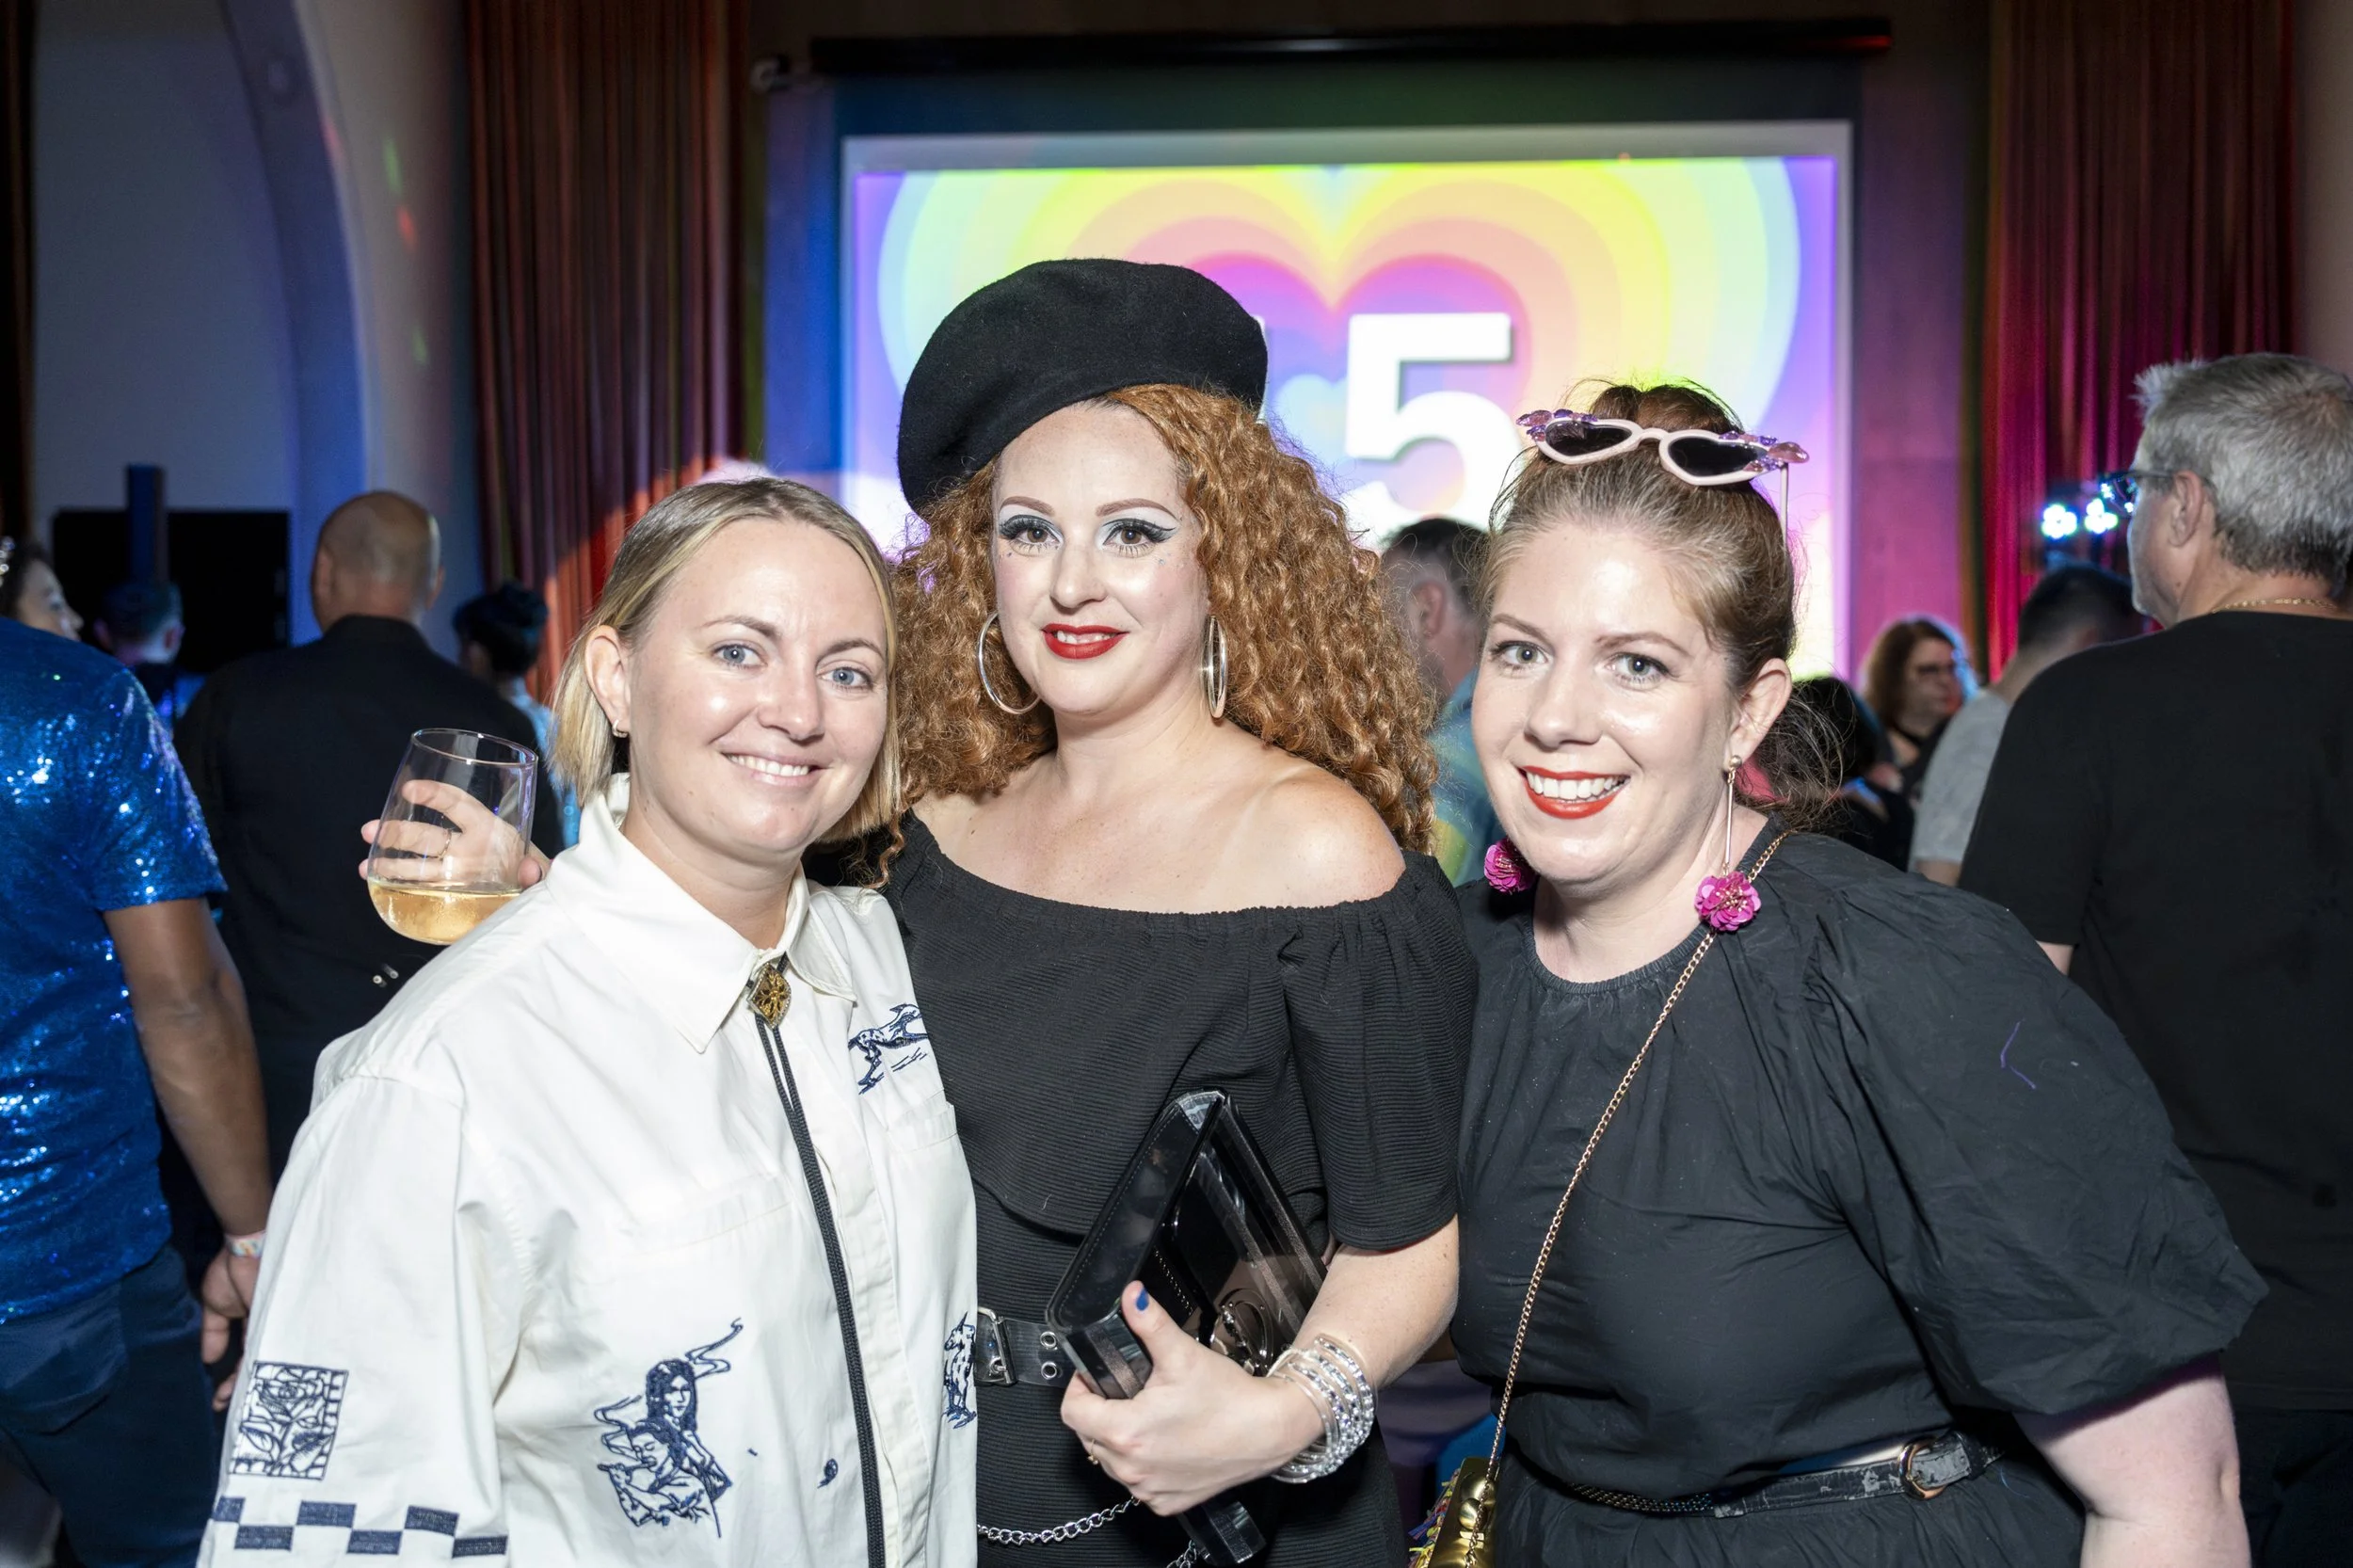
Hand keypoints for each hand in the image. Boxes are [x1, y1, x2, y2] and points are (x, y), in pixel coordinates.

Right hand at [201, 1246, 261, 1411]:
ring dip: (250, 1381)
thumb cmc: (232, 1271)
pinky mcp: (284, 1320)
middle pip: (257, 1363)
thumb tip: (207, 1359)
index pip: (244, 1357)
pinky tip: (255, 1385)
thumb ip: (214, 1332)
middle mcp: (268, 1326)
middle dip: (241, 1387)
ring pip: (266, 1360)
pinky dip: (263, 1365)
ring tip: (236, 1402)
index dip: (232, 1378)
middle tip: (225, 1406)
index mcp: (253, 1322)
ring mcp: (277, 1324)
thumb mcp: (215, 1305)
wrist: (248, 1249)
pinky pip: (274, 1347)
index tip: (218, 1399)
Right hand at [358, 779, 549, 886]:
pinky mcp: (448, 893)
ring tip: (365, 865)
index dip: (436, 795)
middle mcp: (466, 848)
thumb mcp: (542, 872)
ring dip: (391, 862)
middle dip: (400, 832)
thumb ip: (539, 872)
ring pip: (418, 864)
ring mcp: (454, 871)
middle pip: (430, 835)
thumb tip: (530, 869)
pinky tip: (375, 884)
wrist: (535, 896)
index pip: (460, 806)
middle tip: (369, 830)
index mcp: (489, 831)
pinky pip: (420, 888)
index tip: (410, 790)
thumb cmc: (536, 874)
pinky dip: (397, 886)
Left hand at [1059, 1283, 1325, 1514]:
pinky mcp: (1166, 1503)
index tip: (1096, 1376)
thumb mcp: (1182, 1354)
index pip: (1073, 1412)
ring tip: (1146, 1414)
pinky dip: (1141, 1464)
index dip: (1080, 1388)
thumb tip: (1130, 1296)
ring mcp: (1148, 1490)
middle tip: (1128, 1391)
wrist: (1269, 1430)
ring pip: (1111, 1462)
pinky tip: (1163, 1443)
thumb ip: (1149, 1322)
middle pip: (1089, 1437)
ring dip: (1118, 1439)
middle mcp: (1131, 1469)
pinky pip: (1137, 1483)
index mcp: (1126, 1432)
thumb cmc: (1229, 1398)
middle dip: (1100, 1411)